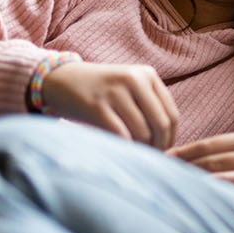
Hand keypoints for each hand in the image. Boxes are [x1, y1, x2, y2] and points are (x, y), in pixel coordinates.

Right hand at [40, 62, 178, 148]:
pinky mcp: (97, 106)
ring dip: (141, 149)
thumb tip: (169, 141)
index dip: (171, 138)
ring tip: (134, 154)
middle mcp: (134, 79)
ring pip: (142, 132)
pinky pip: (121, 135)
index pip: (172, 114)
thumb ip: (151, 105)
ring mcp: (115, 92)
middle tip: (150, 157)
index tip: (163, 150)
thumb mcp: (130, 87)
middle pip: (161, 124)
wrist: (61, 79)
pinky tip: (120, 150)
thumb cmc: (101, 90)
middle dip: (159, 146)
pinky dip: (124, 147)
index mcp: (148, 75)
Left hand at [168, 131, 233, 196]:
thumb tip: (171, 157)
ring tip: (173, 184)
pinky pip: (228, 189)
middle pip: (211, 159)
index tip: (163, 158)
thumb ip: (212, 153)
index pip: (207, 144)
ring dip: (193, 180)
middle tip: (163, 173)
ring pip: (218, 174)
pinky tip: (194, 194)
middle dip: (185, 167)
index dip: (184, 152)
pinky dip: (208, 191)